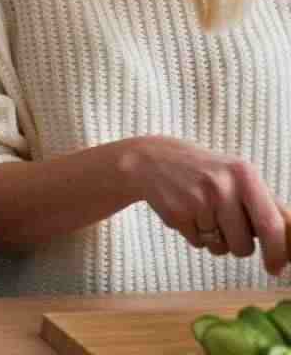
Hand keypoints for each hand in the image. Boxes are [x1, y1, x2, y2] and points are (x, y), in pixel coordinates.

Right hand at [121, 135, 287, 274]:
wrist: (150, 160)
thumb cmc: (204, 171)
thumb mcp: (236, 176)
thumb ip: (265, 205)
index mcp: (245, 175)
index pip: (272, 225)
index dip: (278, 252)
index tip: (276, 268)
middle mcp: (223, 186)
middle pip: (244, 245)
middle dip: (237, 245)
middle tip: (225, 224)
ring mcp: (198, 200)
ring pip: (221, 248)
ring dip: (215, 241)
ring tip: (204, 215)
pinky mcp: (177, 214)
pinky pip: (198, 244)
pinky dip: (194, 235)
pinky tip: (187, 213)